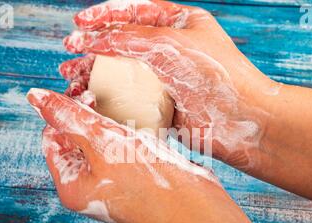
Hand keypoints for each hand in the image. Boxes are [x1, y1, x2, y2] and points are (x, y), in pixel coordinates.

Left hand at [26, 88, 223, 222]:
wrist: (193, 209)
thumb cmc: (146, 178)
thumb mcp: (101, 141)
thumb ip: (67, 117)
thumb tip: (33, 96)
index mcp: (71, 185)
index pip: (53, 139)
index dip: (63, 112)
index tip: (85, 93)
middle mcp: (89, 188)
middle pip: (76, 141)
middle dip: (86, 116)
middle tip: (102, 96)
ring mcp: (113, 185)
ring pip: (102, 145)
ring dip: (108, 124)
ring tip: (121, 108)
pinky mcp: (134, 181)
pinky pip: (122, 152)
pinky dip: (126, 136)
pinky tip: (138, 123)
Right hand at [62, 0, 279, 168]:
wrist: (242, 120)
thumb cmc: (217, 75)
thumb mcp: (170, 44)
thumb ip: (130, 37)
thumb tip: (94, 39)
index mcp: (178, 24)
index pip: (134, 13)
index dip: (103, 17)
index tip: (78, 24)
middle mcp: (170, 51)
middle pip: (122, 45)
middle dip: (93, 51)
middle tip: (69, 58)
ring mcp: (166, 80)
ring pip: (122, 75)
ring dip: (96, 78)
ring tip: (72, 81)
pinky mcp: (164, 107)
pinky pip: (131, 101)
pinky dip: (109, 102)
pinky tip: (91, 102)